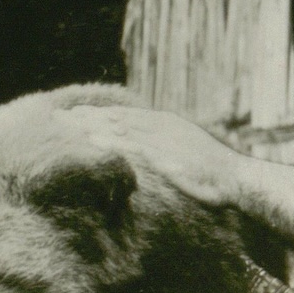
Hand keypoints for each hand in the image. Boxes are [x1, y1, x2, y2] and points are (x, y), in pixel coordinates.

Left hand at [55, 105, 246, 207]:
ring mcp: (162, 139)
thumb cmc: (212, 173)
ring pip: (118, 127)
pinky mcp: (164, 155)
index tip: (74, 114)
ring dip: (90, 124)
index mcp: (164, 124)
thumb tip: (150, 157)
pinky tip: (91, 141)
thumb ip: (165, 153)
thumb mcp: (185, 156)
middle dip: (86, 116)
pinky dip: (109, 141)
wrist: (236, 178)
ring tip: (64, 124)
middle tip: (57, 115)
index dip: (98, 114)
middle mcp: (160, 125)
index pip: (123, 115)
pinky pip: (131, 146)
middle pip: (115, 117)